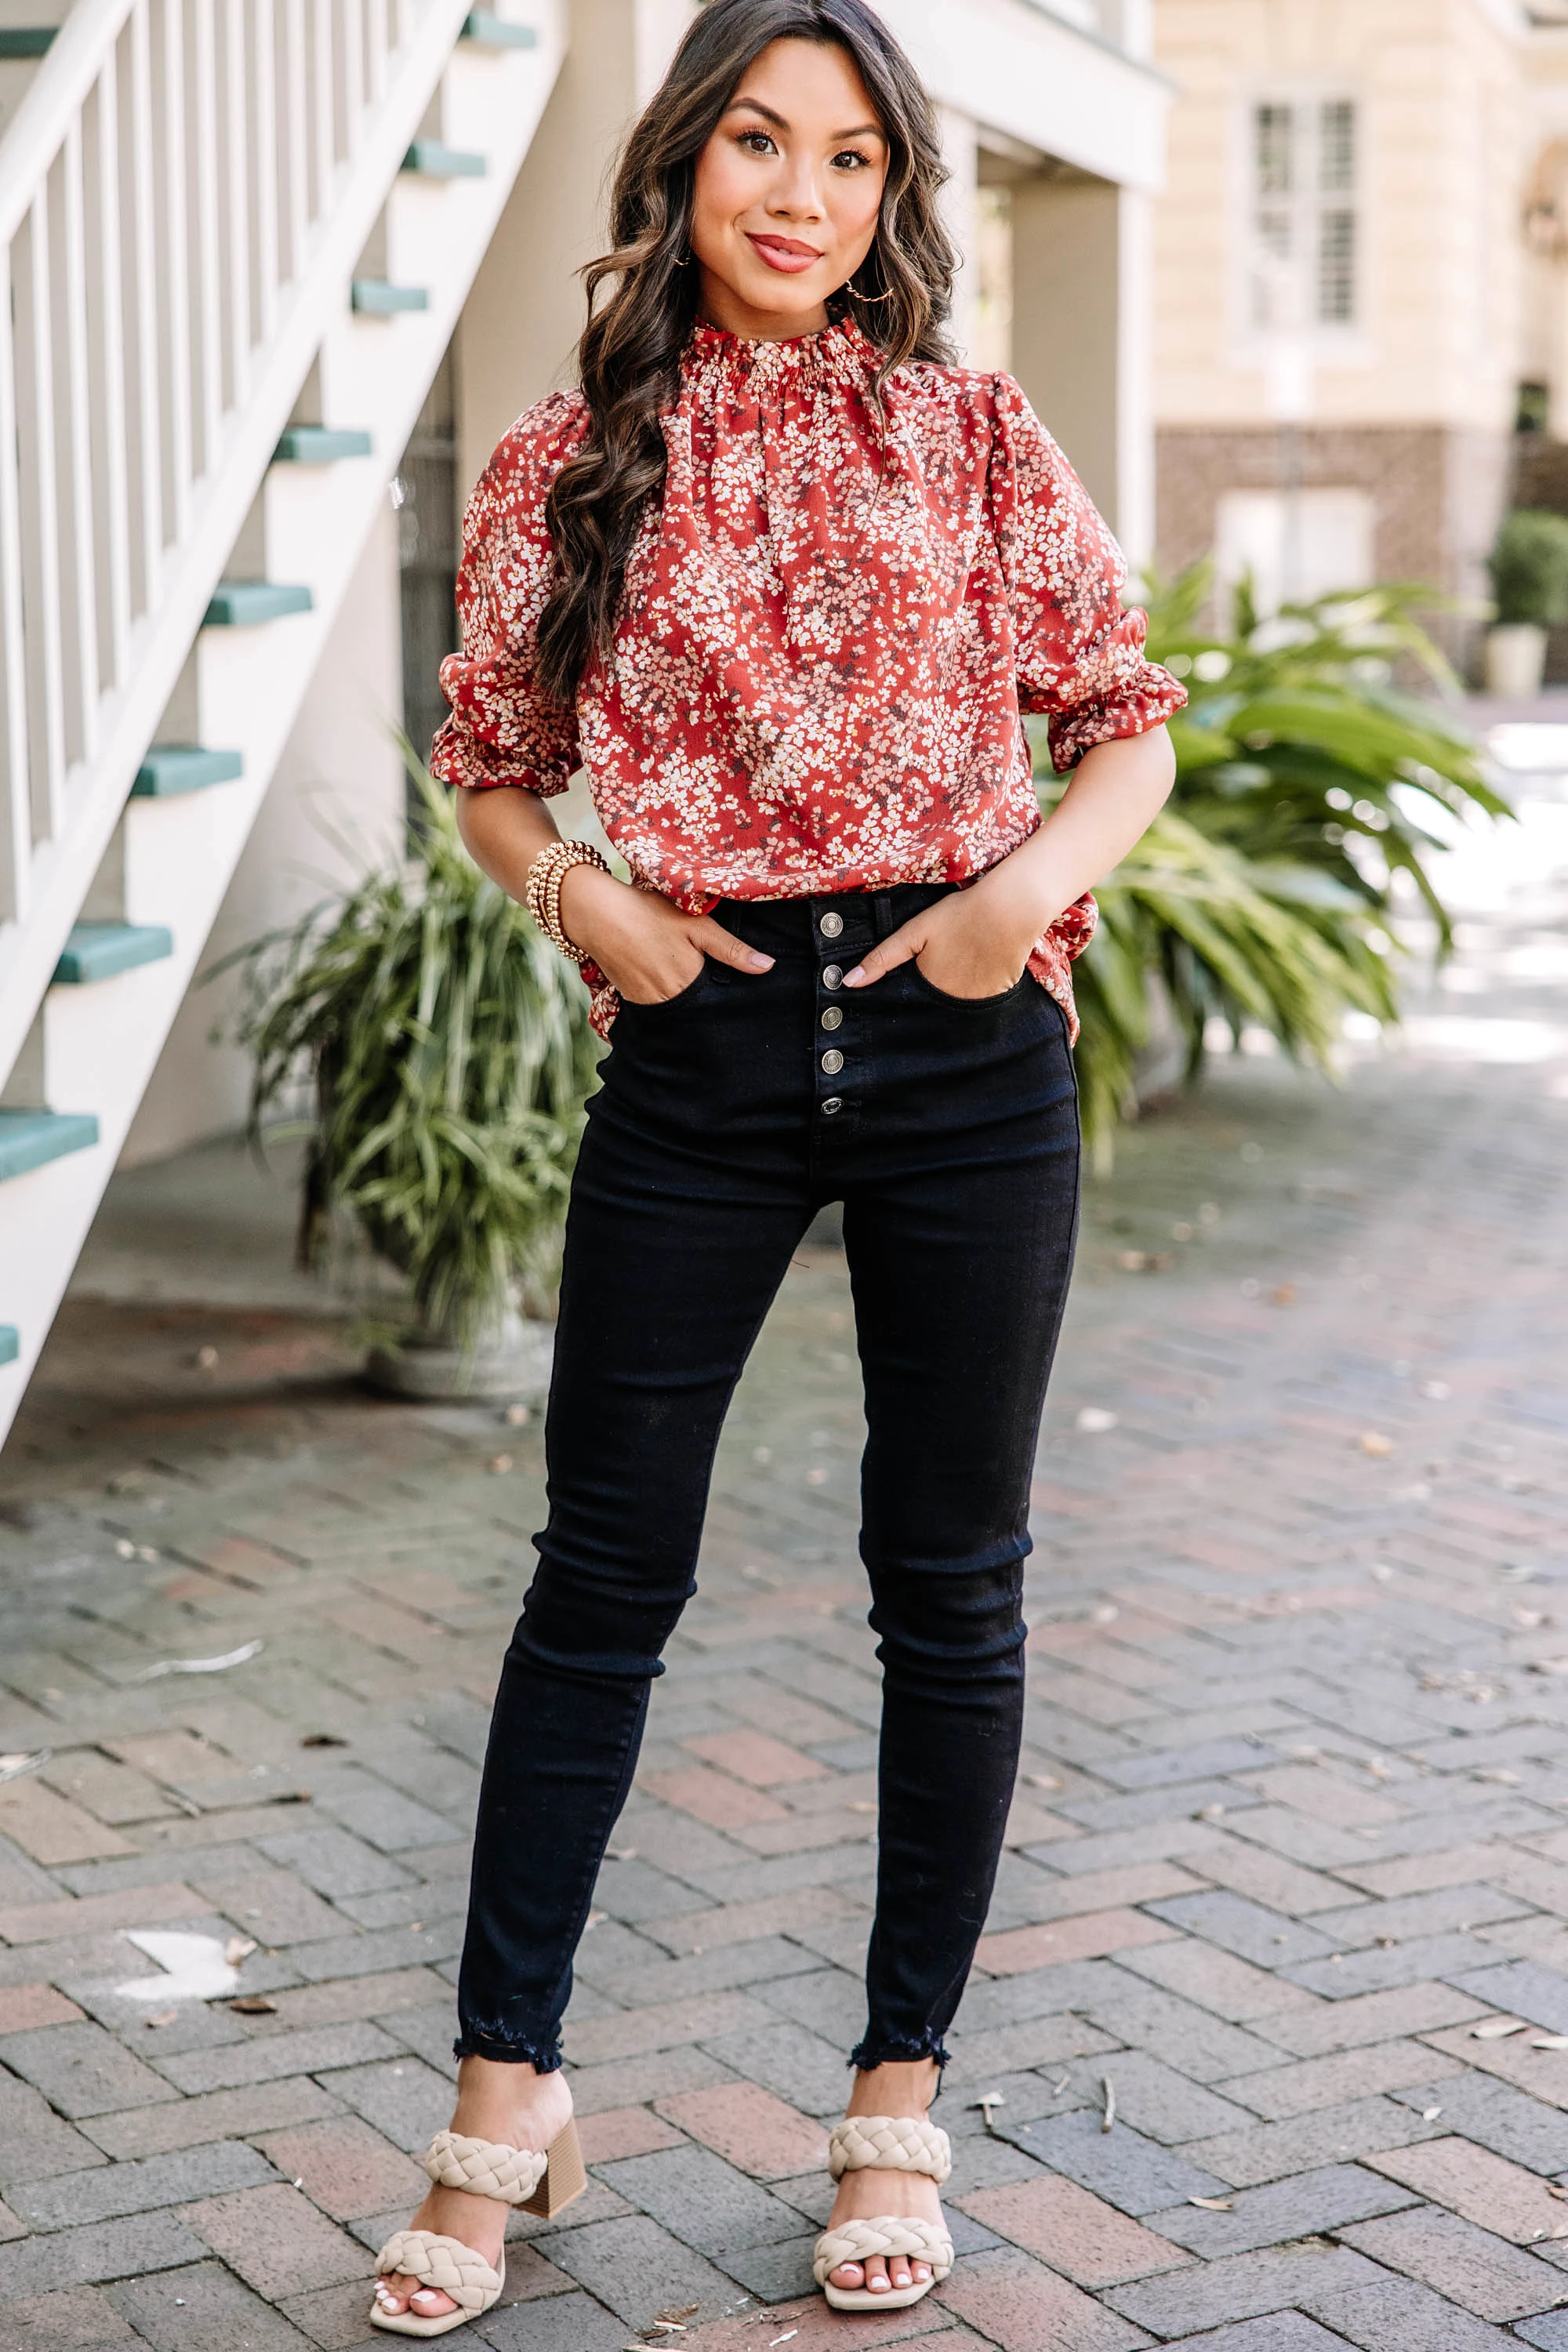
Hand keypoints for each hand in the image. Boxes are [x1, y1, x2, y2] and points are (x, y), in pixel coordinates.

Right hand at [557, 866, 773, 1002]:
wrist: (596, 913)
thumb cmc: (649, 913)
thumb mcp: (697, 925)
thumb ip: (732, 950)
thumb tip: (768, 968)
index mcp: (690, 983)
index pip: (719, 1003)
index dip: (727, 996)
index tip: (734, 988)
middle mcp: (669, 1001)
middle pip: (698, 1009)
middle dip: (708, 1001)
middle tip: (708, 979)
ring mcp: (647, 1003)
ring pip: (677, 1009)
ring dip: (686, 1000)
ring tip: (685, 977)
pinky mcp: (630, 999)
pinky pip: (656, 1007)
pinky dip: (665, 996)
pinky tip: (664, 977)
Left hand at [841, 872, 1047, 999]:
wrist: (1010, 909)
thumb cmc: (959, 916)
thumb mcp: (914, 932)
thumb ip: (882, 959)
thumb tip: (847, 983)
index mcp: (928, 989)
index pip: (910, 1006)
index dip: (905, 1000)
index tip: (904, 991)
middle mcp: (952, 1003)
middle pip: (934, 1010)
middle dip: (929, 1001)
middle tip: (939, 971)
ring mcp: (978, 1002)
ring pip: (957, 1008)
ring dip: (953, 997)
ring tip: (959, 969)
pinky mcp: (999, 996)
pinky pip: (981, 1002)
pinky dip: (975, 992)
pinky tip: (977, 970)